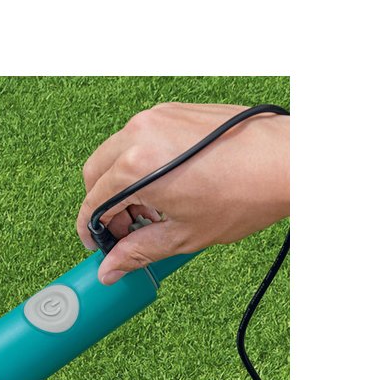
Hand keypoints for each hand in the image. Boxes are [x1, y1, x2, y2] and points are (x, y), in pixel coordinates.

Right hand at [76, 102, 288, 283]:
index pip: (93, 201)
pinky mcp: (172, 110)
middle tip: (128, 230)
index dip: (91, 230)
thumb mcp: (185, 235)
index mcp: (135, 167)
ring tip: (155, 208)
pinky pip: (139, 137)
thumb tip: (110, 269)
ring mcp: (156, 117)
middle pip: (96, 172)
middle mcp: (139, 133)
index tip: (100, 246)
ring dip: (122, 183)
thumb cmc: (244, 195)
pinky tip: (168, 185)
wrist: (288, 161)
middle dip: (104, 205)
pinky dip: (140, 162)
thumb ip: (138, 251)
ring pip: (116, 152)